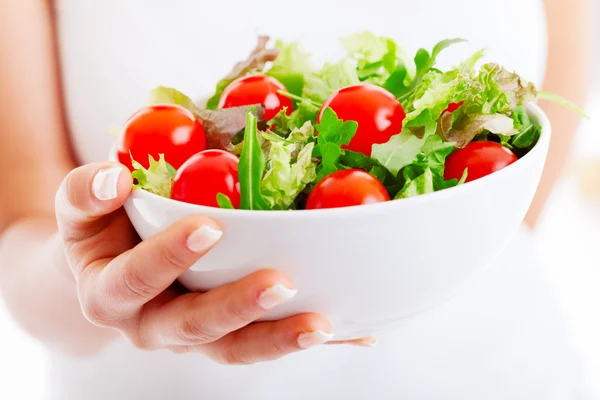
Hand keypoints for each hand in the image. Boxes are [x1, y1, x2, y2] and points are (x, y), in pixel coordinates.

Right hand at [55, 162, 337, 363]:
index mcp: (112, 293)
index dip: (168, 257)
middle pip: (192, 327)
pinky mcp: (228, 337)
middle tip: (279, 282)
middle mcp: (152, 325)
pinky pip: (268, 343)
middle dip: (236, 307)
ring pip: (235, 349)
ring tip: (322, 323)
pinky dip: (308, 340)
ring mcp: (193, 337)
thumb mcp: (81, 208)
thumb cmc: (103, 231)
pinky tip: (356, 333)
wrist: (109, 268)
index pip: (135, 279)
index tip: (208, 226)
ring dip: (278, 339)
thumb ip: (87, 192)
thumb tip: (115, 176)